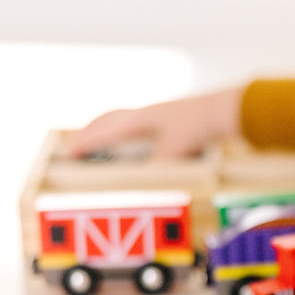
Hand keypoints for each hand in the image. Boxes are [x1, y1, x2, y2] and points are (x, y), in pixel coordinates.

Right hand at [67, 87, 241, 159]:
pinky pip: (138, 122)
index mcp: (141, 120)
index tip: (72, 153)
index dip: (88, 143)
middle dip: (91, 132)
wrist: (222, 111)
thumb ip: (155, 167)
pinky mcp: (170, 118)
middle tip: (78, 145)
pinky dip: (126, 129)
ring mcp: (158, 113)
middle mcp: (146, 114)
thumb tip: (143, 183)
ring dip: (107, 128)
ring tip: (99, 139)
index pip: (106, 132)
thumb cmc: (199, 128)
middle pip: (109, 120)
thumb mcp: (175, 152)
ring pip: (123, 118)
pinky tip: (134, 138)